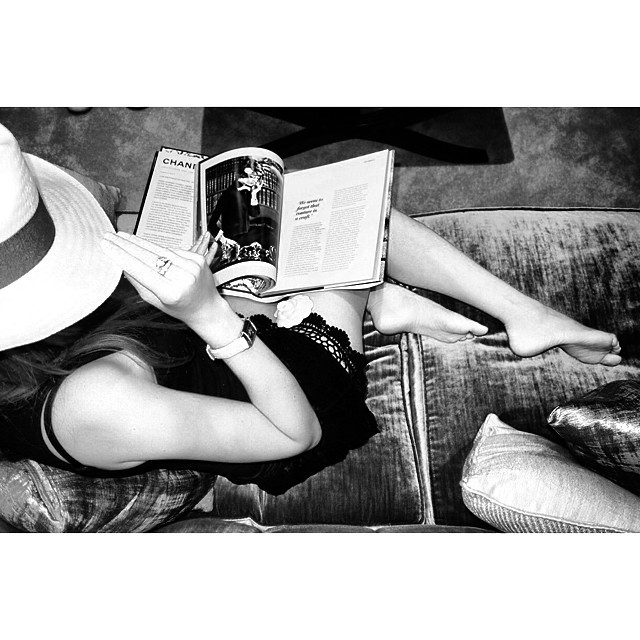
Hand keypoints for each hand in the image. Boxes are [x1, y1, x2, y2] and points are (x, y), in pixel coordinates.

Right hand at [100, 231, 223, 328]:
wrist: (207, 307)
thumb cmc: (179, 307)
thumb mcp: (154, 300)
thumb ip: (137, 281)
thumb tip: (120, 261)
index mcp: (172, 292)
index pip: (141, 270)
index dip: (121, 255)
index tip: (106, 246)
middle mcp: (184, 277)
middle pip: (148, 256)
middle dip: (126, 245)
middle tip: (109, 236)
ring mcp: (193, 266)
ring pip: (159, 250)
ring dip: (138, 242)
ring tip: (121, 237)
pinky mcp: (198, 258)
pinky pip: (171, 250)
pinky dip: (157, 249)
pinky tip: (143, 245)